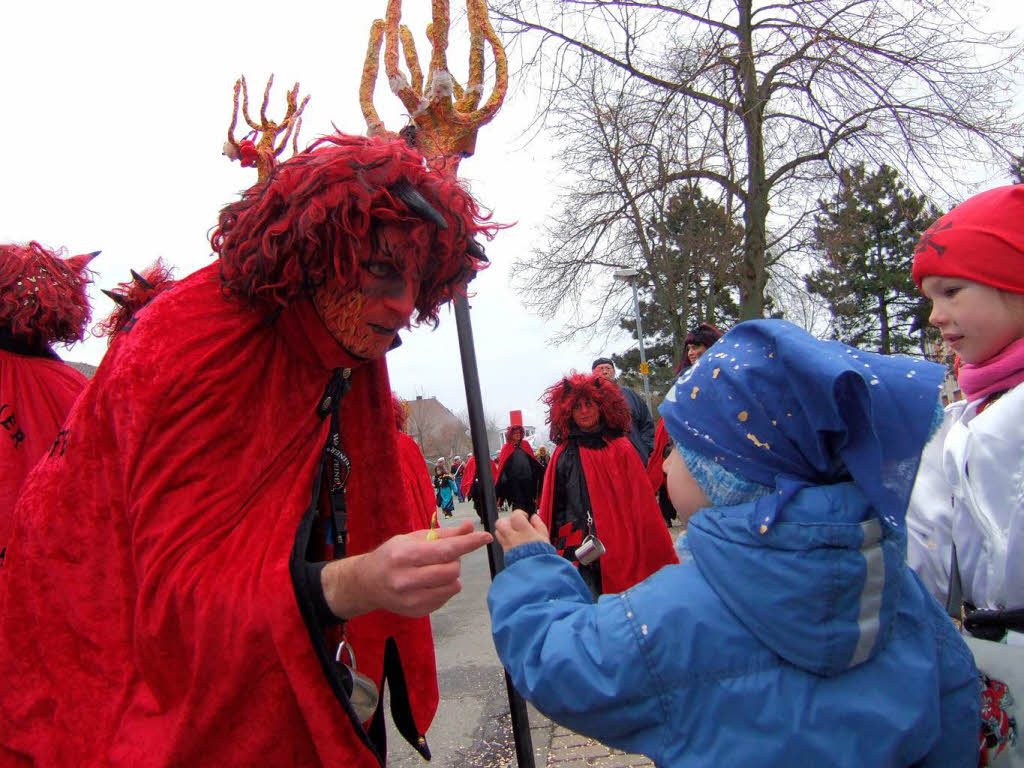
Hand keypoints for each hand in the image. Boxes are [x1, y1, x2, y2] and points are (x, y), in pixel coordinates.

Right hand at [322, 521, 491, 618]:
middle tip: (445, 557)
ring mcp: (410, 600)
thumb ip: (443, 534)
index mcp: (404, 556)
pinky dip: (445, 588)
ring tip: (436, 569)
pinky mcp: (416, 612)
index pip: (445, 550)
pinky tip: (430, 582)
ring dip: (452, 576)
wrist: (367, 583)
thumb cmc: (392, 555)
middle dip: (456, 561)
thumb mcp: (413, 538)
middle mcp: (406, 580)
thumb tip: (469, 528)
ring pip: (452, 586)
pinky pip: (445, 598)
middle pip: (451, 571)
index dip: (468, 543)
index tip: (486, 537)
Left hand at [494, 509, 547, 552]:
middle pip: (501, 522)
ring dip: (504, 529)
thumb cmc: (541, 555)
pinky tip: (513, 542)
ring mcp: (507, 545)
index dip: (520, 514)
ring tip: (512, 532)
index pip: (516, 515)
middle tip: (515, 524)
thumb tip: (534, 518)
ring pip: (498, 531)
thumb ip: (538, 525)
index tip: (525, 517)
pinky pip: (501, 542)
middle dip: (507, 520)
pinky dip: (505, 539)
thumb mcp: (545, 537)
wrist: (535, 572)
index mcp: (524, 531)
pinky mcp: (505, 552)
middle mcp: (513, 536)